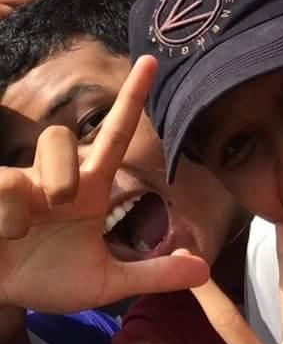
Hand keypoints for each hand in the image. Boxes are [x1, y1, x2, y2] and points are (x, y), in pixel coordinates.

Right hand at [0, 57, 208, 311]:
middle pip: (64, 137)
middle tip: (64, 204)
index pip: (115, 132)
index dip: (132, 97)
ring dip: (46, 185)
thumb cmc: (44, 278)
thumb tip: (203, 270)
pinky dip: (9, 217)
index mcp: (88, 186)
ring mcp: (18, 180)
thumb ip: (151, 274)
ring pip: (40, 150)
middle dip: (66, 170)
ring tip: (27, 227)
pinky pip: (5, 186)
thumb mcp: (103, 283)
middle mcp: (54, 174)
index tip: (152, 61)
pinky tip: (6, 235)